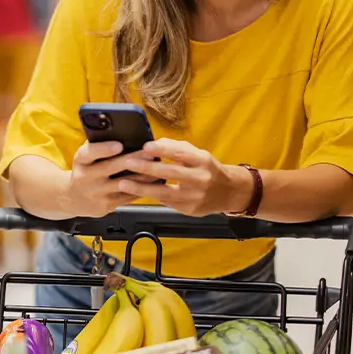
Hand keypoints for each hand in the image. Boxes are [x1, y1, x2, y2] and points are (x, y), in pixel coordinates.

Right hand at [63, 141, 158, 216]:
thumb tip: (122, 132)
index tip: (119, 145)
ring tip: (157, 167)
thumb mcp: (86, 157)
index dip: (104, 148)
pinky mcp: (106, 205)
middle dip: (132, 159)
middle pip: (111, 167)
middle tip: (149, 153)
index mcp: (81, 160)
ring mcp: (96, 193)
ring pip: (124, 183)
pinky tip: (153, 181)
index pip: (90, 152)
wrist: (75, 197)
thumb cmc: (87, 170)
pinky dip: (142, 188)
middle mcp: (86, 177)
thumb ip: (99, 145)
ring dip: (142, 175)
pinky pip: (128, 196)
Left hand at [115, 138, 251, 216]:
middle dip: (146, 168)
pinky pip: (166, 202)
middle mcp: (200, 179)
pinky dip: (150, 196)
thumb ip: (178, 148)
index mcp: (202, 161)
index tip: (145, 146)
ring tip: (124, 183)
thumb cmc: (208, 169)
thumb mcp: (198, 154)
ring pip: (165, 193)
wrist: (228, 192)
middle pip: (171, 173)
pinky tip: (135, 192)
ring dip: (142, 188)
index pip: (180, 153)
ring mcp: (194, 197)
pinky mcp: (189, 210)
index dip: (162, 150)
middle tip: (128, 163)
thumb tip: (155, 143)